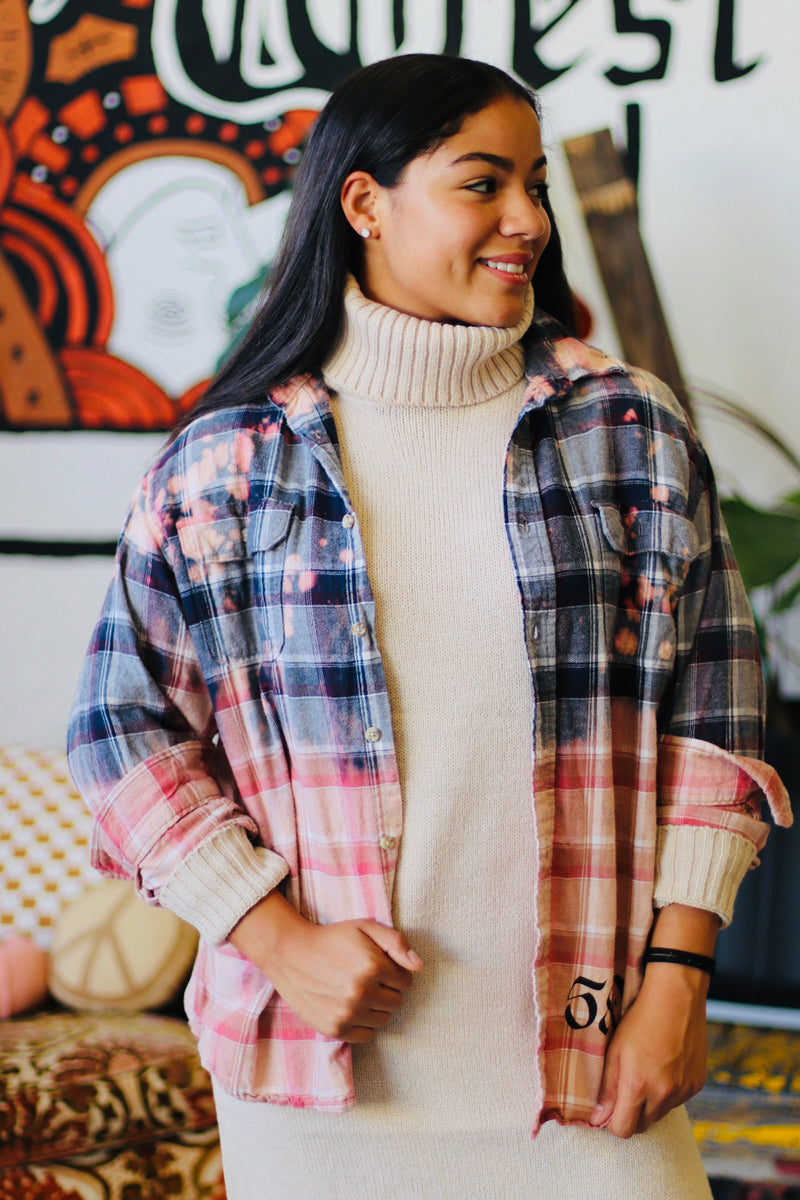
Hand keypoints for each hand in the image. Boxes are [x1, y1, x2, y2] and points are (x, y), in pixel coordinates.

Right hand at [229, 891, 421, 1041]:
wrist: (290, 953)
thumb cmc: (331, 938)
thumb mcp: (365, 928)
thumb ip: (396, 942)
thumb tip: (418, 966)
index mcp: (373, 966)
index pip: (406, 982)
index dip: (396, 973)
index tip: (382, 967)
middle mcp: (362, 992)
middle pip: (397, 1002)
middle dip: (388, 990)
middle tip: (370, 979)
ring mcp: (347, 1013)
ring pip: (383, 1020)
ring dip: (377, 1008)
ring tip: (359, 992)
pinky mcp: (335, 1029)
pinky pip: (366, 1036)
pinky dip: (363, 1024)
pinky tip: (352, 1007)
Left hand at [589, 962, 708, 1137]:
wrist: (676, 998)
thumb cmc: (640, 1020)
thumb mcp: (615, 1051)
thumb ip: (607, 1089)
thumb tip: (598, 1119)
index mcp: (638, 1086)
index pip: (623, 1130)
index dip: (612, 1122)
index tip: (608, 1108)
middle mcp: (663, 1094)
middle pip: (642, 1126)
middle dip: (631, 1115)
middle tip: (625, 1088)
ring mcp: (683, 1091)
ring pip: (660, 1114)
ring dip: (650, 1104)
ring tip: (646, 1072)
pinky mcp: (696, 1085)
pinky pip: (677, 1101)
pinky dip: (667, 1093)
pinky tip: (663, 1067)